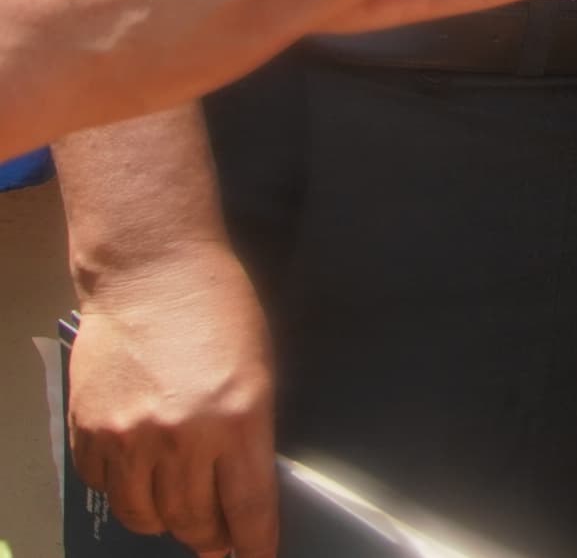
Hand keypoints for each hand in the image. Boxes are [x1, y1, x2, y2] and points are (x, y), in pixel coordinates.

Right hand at [68, 242, 276, 557]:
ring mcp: (129, 437)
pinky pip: (107, 488)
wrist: (151, 274)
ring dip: (166, 523)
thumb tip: (243, 488)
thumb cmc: (217, 310)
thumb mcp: (259, 370)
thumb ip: (251, 433)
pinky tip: (141, 478)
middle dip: (212, 538)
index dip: (255, 543)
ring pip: (146, 515)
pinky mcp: (90, 431)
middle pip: (195, 520)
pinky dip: (126, 492)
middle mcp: (181, 436)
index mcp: (237, 419)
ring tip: (180, 515)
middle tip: (219, 542)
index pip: (249, 507)